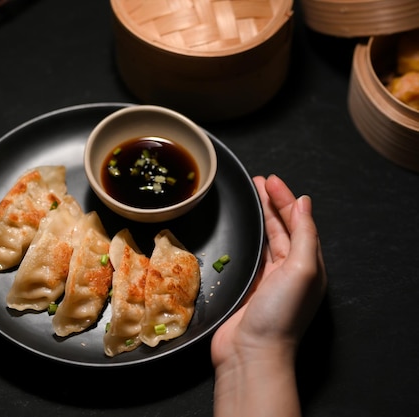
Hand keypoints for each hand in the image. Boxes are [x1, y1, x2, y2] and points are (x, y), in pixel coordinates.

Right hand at [210, 175, 326, 416]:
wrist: (251, 352)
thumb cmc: (279, 314)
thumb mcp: (302, 269)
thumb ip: (305, 235)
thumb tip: (304, 204)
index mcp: (310, 265)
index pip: (300, 223)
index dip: (286, 199)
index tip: (270, 180)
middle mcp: (292, 271)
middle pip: (284, 228)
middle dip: (272, 204)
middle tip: (258, 183)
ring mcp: (270, 280)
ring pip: (268, 240)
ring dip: (260, 218)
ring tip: (251, 198)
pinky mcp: (251, 287)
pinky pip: (253, 255)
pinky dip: (249, 238)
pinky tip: (242, 230)